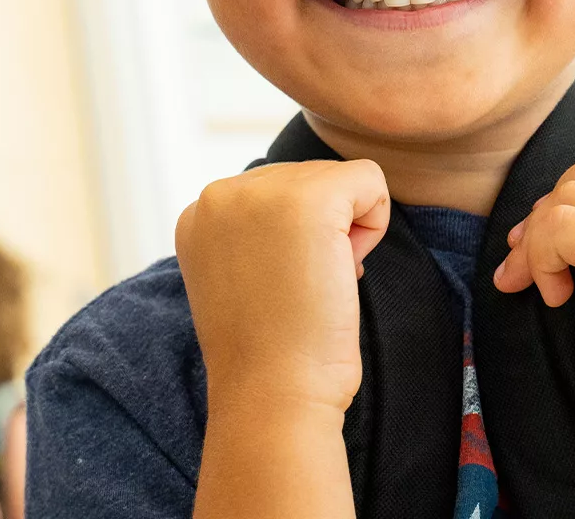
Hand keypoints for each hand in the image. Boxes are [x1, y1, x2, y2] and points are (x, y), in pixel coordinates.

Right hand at [175, 158, 389, 413]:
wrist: (273, 395)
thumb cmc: (271, 351)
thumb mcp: (242, 275)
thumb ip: (259, 233)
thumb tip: (314, 212)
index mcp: (200, 213)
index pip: (279, 193)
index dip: (295, 242)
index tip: (277, 288)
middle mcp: (220, 192)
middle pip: (311, 179)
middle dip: (324, 233)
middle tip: (300, 290)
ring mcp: (262, 191)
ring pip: (341, 180)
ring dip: (347, 232)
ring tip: (314, 283)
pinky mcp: (309, 198)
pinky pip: (370, 179)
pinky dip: (374, 224)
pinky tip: (344, 269)